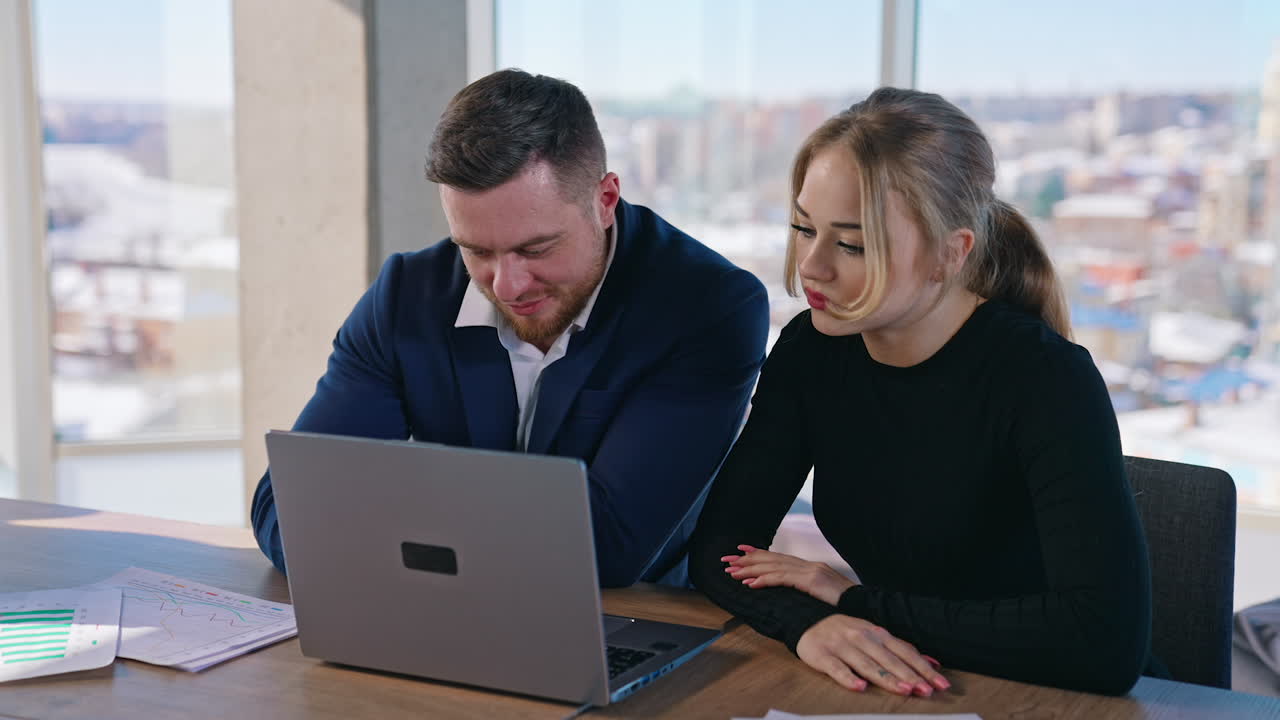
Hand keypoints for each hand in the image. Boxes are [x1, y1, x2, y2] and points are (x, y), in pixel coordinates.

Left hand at [721, 544, 854, 605]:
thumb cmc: (845, 605)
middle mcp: (808, 565)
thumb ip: (808, 589)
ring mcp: (809, 571)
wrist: (864, 605)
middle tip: (727, 560)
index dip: (758, 554)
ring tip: (733, 573)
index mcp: (810, 567)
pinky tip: (751, 584)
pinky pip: (782, 579)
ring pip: (773, 568)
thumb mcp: (823, 594)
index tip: (741, 551)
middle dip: (747, 560)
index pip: (779, 557)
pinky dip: (764, 580)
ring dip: (750, 570)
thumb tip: (792, 593)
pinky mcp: (811, 581)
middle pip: (772, 559)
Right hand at [797, 614, 949, 696]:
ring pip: (867, 665)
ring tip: (904, 690)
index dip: (923, 668)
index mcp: (877, 633)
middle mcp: (862, 637)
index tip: (940, 683)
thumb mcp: (875, 635)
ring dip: (887, 678)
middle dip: (910, 676)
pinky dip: (848, 678)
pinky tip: (860, 687)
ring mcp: (842, 646)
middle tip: (926, 690)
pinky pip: (837, 668)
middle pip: (890, 660)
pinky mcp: (822, 655)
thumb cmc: (847, 633)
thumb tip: (933, 662)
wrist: (808, 621)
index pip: (905, 652)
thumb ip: (901, 649)